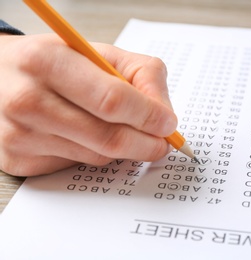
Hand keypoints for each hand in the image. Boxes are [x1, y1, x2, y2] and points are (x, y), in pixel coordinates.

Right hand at [0, 33, 176, 175]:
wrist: (0, 76)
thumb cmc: (56, 63)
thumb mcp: (99, 53)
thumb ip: (141, 75)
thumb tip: (164, 115)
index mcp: (48, 62)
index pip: (111, 100)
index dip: (148, 116)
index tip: (168, 124)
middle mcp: (28, 100)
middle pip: (108, 137)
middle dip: (147, 144)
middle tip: (162, 142)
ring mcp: (19, 135)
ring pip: (97, 156)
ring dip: (122, 148)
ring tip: (118, 127)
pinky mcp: (18, 160)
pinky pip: (77, 166)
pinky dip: (94, 153)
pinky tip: (83, 134)